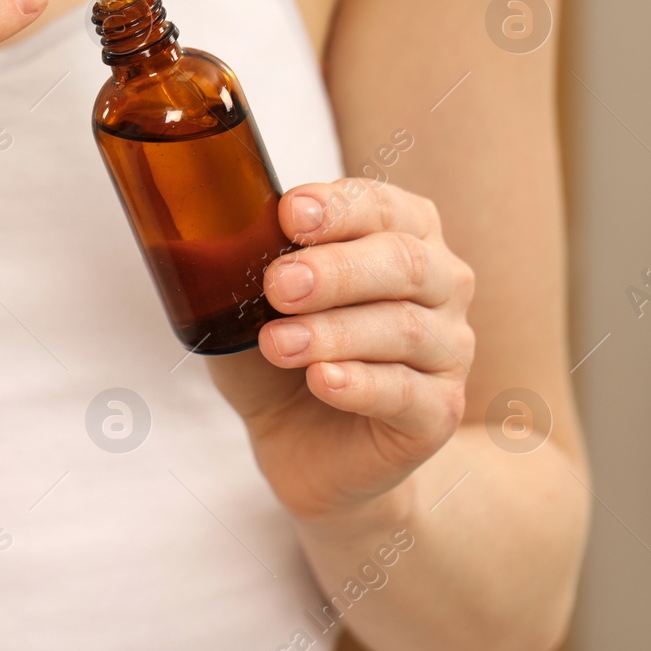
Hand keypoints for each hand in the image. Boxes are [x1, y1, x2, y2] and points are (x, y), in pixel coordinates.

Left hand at [207, 179, 475, 524]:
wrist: (299, 444)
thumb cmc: (282, 355)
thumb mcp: (251, 301)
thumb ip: (242, 263)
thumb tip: (201, 229)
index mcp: (403, 235)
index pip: (384, 207)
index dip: (339, 208)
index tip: (289, 215)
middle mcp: (440, 285)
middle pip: (403, 263)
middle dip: (335, 270)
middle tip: (277, 286)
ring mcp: (449, 350)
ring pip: (404, 329)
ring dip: (333, 332)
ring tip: (277, 343)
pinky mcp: (438, 412)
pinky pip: (407, 394)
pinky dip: (360, 384)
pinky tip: (322, 380)